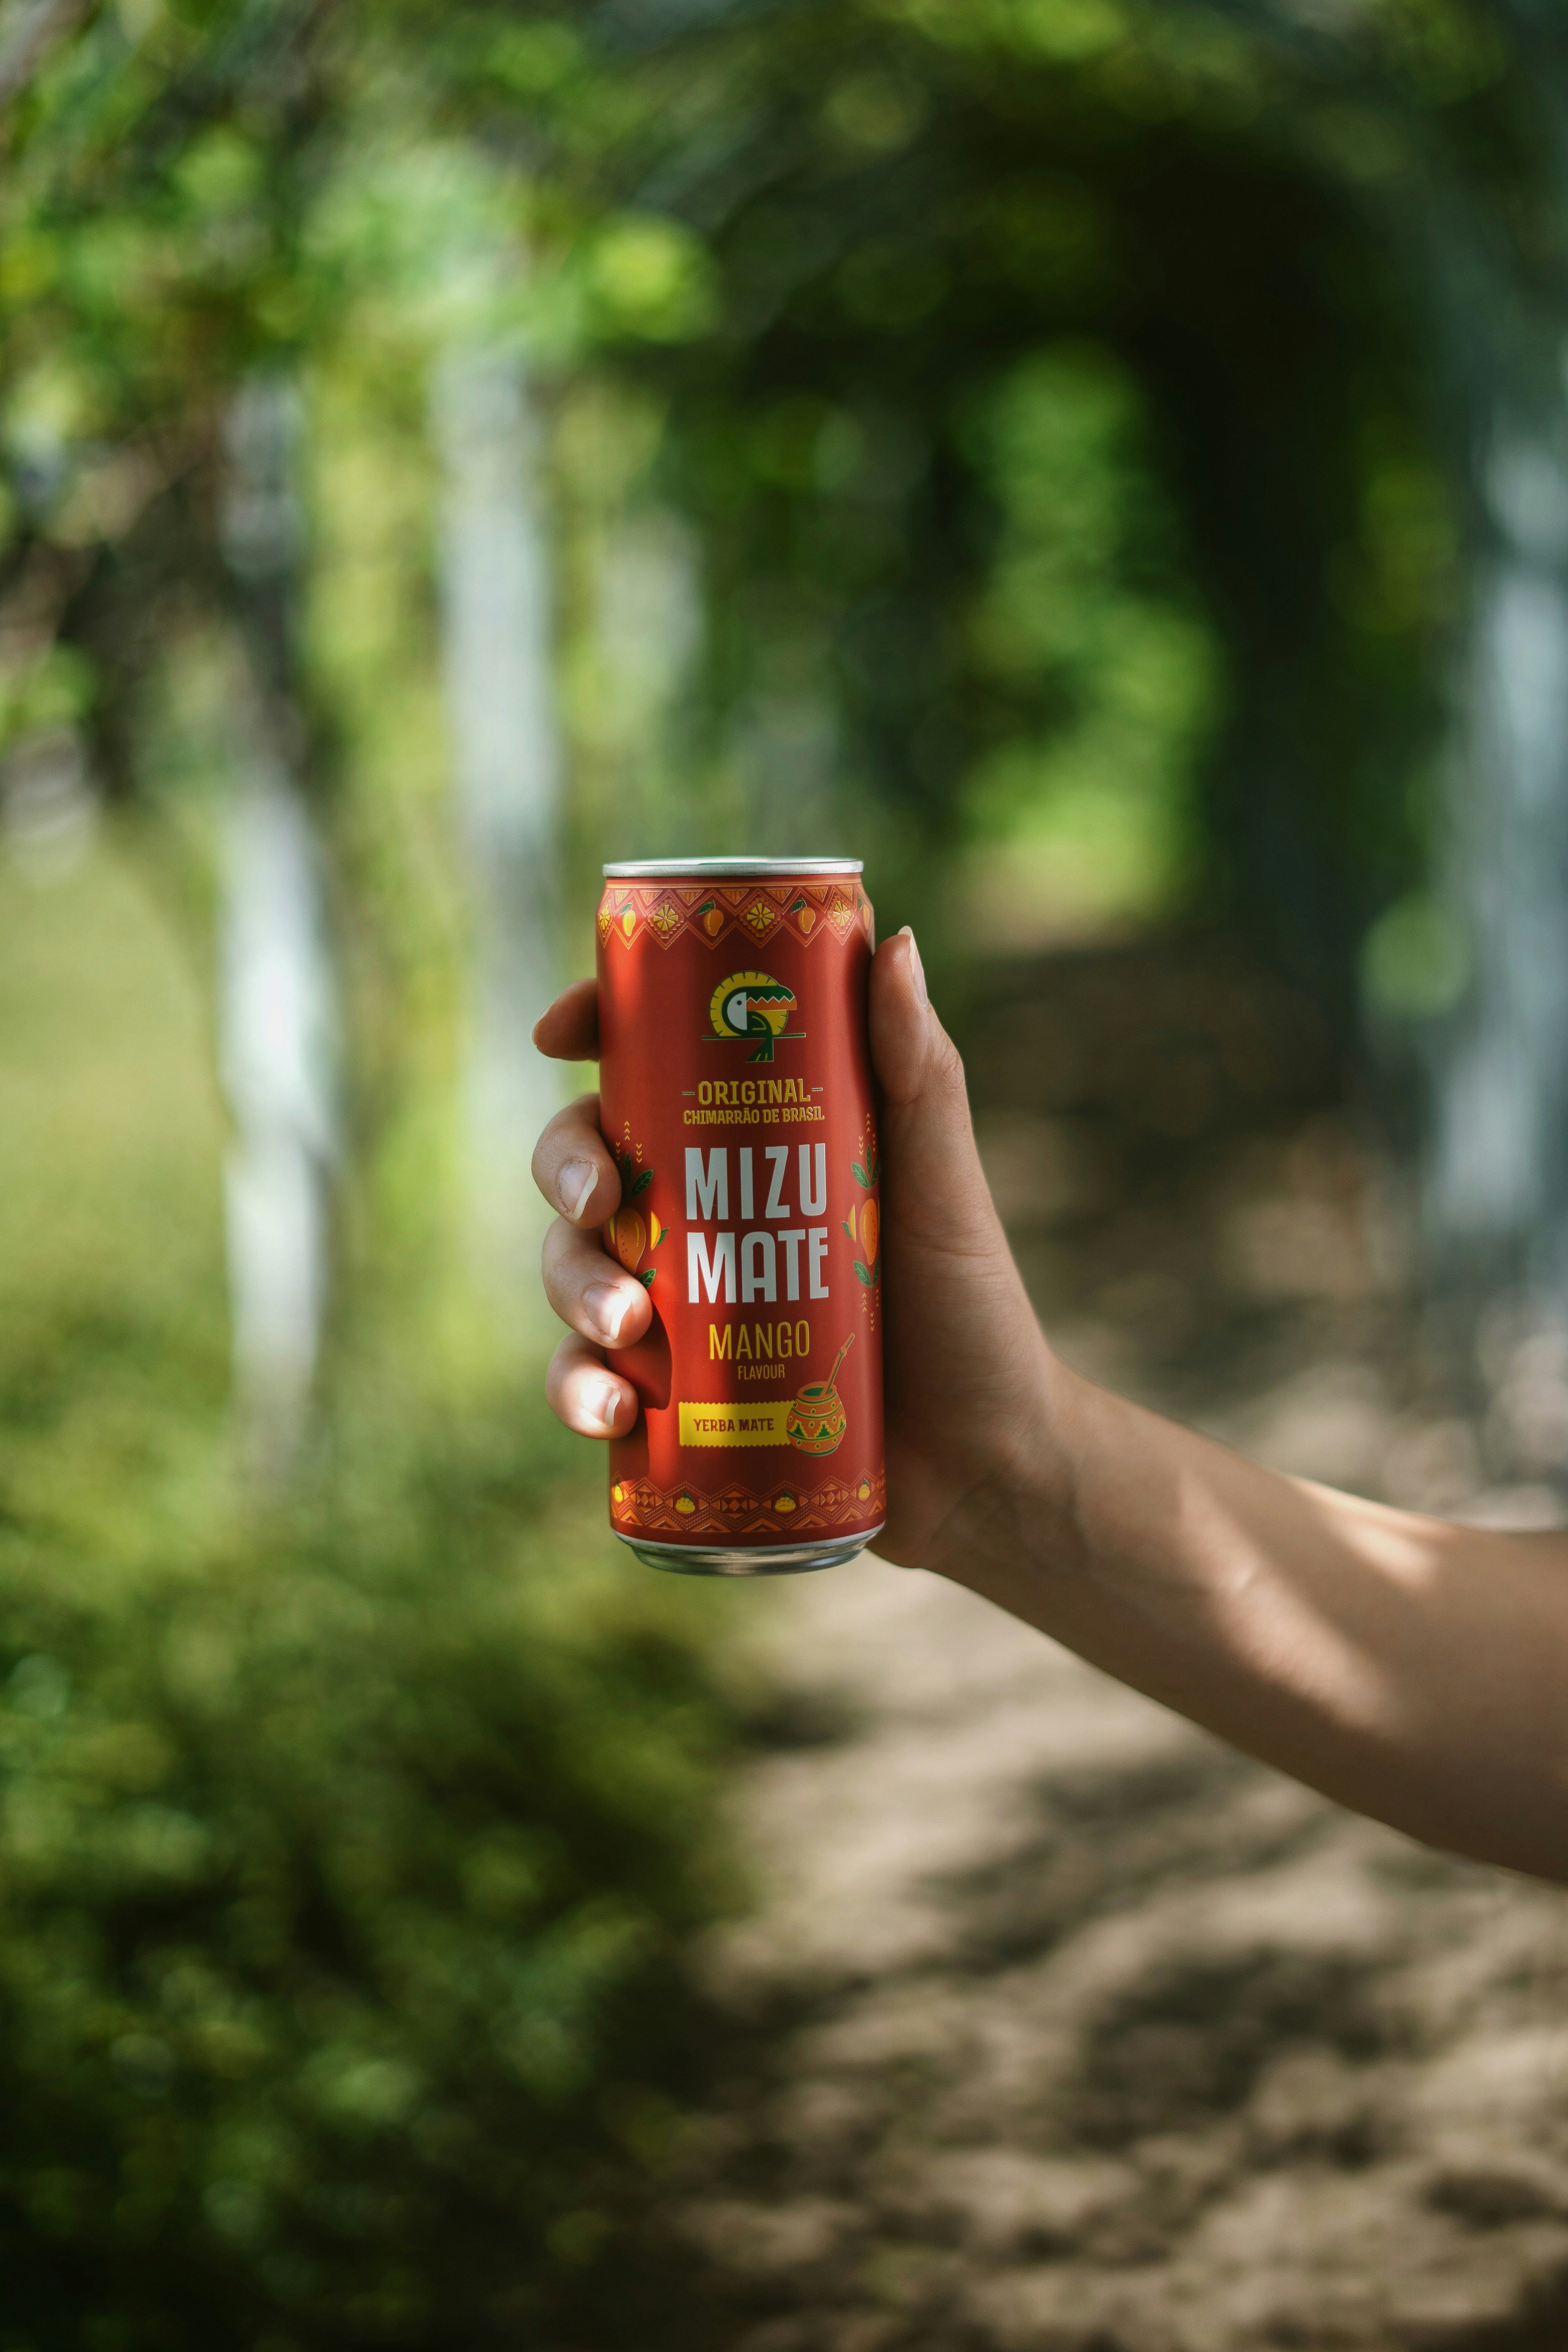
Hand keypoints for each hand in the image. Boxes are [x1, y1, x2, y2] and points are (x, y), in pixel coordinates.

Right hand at [530, 932, 1064, 1571]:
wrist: (982, 1459)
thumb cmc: (971, 1306)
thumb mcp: (944, 1181)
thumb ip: (919, 1068)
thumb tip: (891, 941)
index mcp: (747, 1141)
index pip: (646, 1060)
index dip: (588, 1027)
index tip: (562, 1033)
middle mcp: (697, 1213)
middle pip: (584, 1160)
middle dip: (563, 1171)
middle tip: (597, 1202)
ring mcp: (675, 1304)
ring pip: (570, 1268)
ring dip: (571, 1289)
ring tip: (625, 1329)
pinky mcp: (668, 1394)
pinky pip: (585, 1380)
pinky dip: (576, 1391)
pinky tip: (609, 1414)